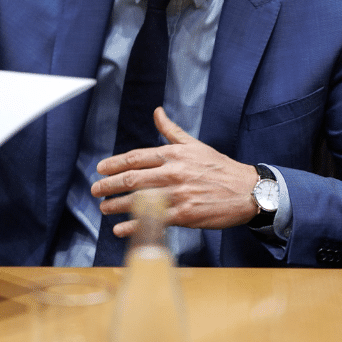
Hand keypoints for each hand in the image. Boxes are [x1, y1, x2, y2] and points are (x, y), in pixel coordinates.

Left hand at [91, 107, 259, 237]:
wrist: (246, 191)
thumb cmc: (219, 167)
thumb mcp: (195, 144)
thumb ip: (171, 130)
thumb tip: (156, 112)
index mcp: (174, 154)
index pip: (136, 157)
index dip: (115, 164)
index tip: (101, 169)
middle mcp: (173, 172)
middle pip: (132, 178)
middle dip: (109, 185)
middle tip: (95, 190)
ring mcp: (178, 194)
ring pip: (139, 200)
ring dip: (117, 205)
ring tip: (103, 208)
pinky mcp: (184, 215)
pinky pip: (153, 220)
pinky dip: (133, 225)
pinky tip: (119, 228)